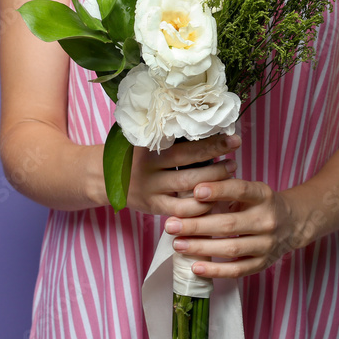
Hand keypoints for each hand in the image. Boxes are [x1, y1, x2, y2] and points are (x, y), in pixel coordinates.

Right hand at [125, 134, 239, 217]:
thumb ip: (169, 135)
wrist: (103, 176)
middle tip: (235, 160)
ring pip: (188, 188)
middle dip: (217, 162)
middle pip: (190, 164)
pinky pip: (181, 211)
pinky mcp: (153, 207)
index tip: (233, 137)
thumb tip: (209, 126)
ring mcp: (150, 189)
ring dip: (213, 183)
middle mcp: (149, 166)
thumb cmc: (134, 153)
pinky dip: (201, 206)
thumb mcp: (144, 138)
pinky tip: (214, 199)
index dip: (212, 142)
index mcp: (149, 145)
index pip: (185, 143)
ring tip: (229, 175)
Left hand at [162, 178, 305, 278]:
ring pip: (231, 248)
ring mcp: (267, 244)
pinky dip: (215, 270)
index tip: (195, 191)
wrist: (293, 223)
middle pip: (229, 224)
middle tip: (171, 225)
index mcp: (263, 195)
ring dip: (201, 247)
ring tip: (178, 244)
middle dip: (197, 225)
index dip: (218, 191)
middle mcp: (267, 219)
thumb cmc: (261, 204)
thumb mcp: (251, 190)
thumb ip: (226, 189)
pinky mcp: (263, 263)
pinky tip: (195, 267)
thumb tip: (190, 192)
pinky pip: (237, 270)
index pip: (240, 190)